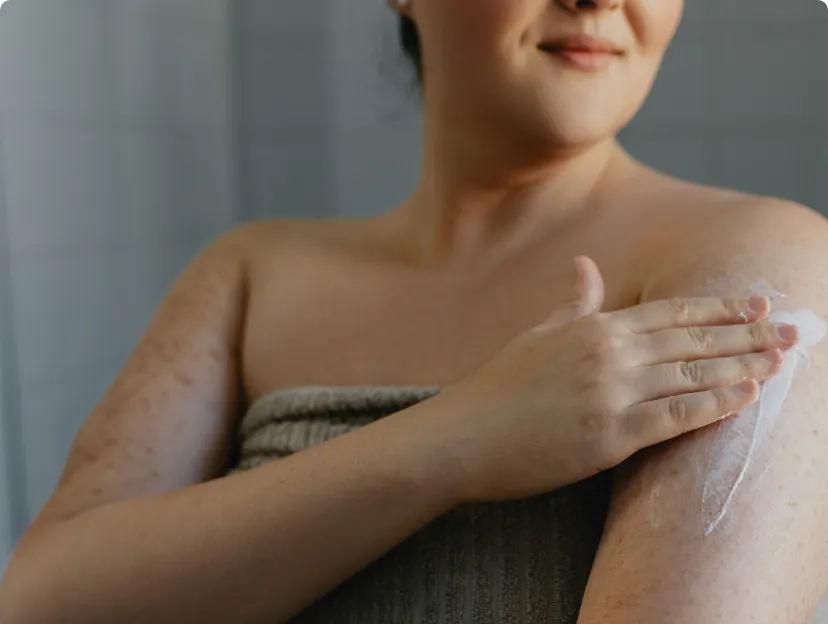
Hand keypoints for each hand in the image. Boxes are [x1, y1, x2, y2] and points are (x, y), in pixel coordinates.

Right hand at [438, 256, 797, 503]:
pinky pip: (676, 417)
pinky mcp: (610, 436)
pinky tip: (747, 396)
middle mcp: (609, 353)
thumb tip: (585, 264)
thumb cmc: (498, 387)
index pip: (671, 311)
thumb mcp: (536, 335)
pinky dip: (716, 404)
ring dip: (746, 366)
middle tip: (794, 330)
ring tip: (783, 362)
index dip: (720, 307)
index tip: (757, 303)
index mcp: (594, 327)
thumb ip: (573, 303)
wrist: (463, 436)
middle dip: (749, 334)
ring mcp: (611, 394)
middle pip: (694, 339)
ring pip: (694, 375)